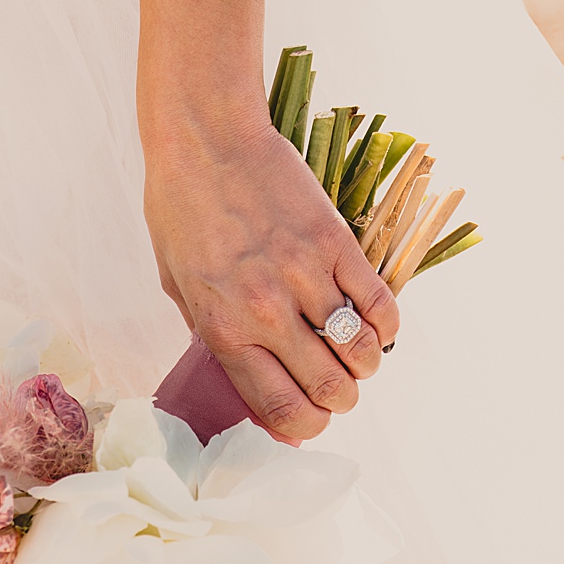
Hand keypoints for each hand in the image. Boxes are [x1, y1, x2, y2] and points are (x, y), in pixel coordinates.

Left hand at [142, 111, 400, 443]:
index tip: (313, 419)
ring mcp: (305, 277)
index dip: (306, 426)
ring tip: (361, 359)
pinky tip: (378, 326)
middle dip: (341, 401)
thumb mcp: (178, 285)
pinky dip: (385, 324)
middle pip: (328, 388)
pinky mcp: (336, 242)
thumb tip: (240, 372)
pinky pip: (378, 302)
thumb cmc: (181, 209)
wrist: (206, 137)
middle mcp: (267, 313)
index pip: (281, 408)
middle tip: (341, 391)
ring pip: (360, 350)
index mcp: (224, 331)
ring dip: (366, 364)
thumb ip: (209, 332)